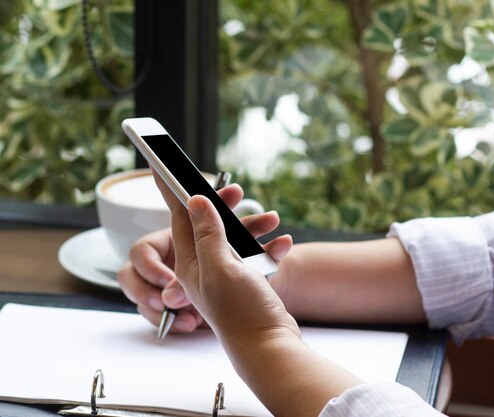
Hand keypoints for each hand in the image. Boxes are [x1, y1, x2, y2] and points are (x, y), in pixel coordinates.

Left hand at [154, 173, 361, 416]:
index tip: (160, 166)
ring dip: (255, 228)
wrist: (269, 346)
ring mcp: (227, 275)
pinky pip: (256, 256)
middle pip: (210, 224)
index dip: (172, 191)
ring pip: (237, 238)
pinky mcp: (247, 282)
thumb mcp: (221, 267)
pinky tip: (283, 246)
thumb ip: (208, 234)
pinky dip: (269, 249)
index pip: (179, 218)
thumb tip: (196, 201)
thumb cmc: (241, 311)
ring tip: (273, 220)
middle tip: (232, 188)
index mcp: (191, 262)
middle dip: (225, 207)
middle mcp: (205, 267)